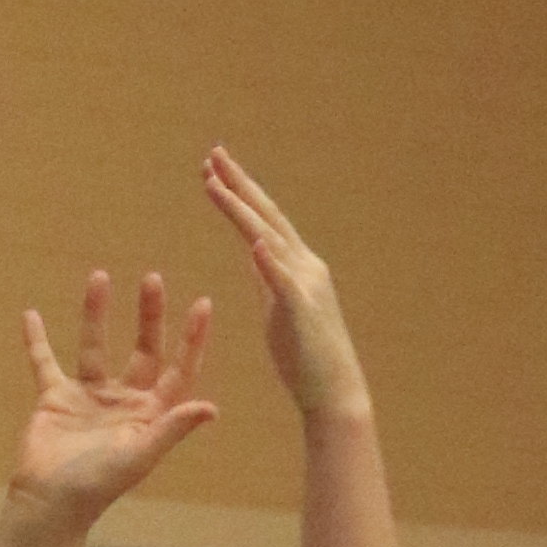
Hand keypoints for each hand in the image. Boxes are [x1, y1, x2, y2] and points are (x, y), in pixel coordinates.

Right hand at [5, 267, 216, 526]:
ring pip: (94, 346)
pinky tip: (31, 315)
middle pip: (141, 350)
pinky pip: (45, 363)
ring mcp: (89, 399)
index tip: (202, 303)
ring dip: (96, 312)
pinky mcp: (55, 399)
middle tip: (153, 278)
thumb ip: (171, 429)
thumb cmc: (96, 487)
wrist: (48, 505)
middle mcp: (123, 402)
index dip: (191, 340)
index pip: (177, 370)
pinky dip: (37, 341)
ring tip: (99, 276)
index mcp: (149, 415)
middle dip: (148, 315)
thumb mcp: (139, 456)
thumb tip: (211, 409)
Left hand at [202, 145, 367, 420]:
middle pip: (266, 216)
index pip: (263, 220)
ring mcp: (304, 285)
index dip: (239, 192)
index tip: (214, 168)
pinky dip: (269, 260)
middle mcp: (304, 266)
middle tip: (212, 153)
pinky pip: (283, 282)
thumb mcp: (278, 307)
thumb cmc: (305, 358)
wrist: (334, 393)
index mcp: (295, 265)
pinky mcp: (301, 311)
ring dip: (242, 209)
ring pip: (269, 237)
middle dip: (238, 183)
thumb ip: (267, 276)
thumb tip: (252, 248)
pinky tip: (254, 240)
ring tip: (215, 182)